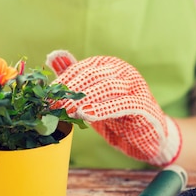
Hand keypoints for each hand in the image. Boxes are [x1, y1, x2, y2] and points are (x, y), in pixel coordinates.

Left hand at [46, 50, 180, 166]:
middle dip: (70, 90)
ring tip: (65, 110)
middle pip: (93, 76)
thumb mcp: (92, 100)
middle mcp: (124, 71)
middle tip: (52, 104)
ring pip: (107, 87)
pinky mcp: (144, 105)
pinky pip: (123, 104)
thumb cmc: (118, 117)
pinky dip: (103, 108)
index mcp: (110, 65)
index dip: (63, 81)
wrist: (149, 139)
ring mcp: (136, 86)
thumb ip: (75, 79)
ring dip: (83, 99)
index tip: (46, 95)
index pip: (82, 68)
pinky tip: (86, 115)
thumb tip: (53, 56)